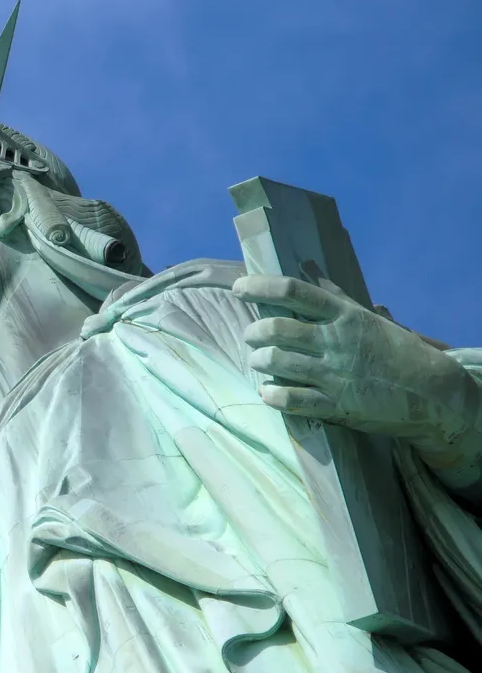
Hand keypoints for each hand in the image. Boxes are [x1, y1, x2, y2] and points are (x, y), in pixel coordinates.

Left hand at [232, 274, 478, 461]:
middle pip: (277, 329)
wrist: (432, 391)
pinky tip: (268, 393)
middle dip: (254, 332)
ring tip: (258, 362)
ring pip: (277, 362)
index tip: (239, 288)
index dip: (260, 287)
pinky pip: (291, 399)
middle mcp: (335, 341)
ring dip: (258, 361)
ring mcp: (335, 374)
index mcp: (343, 316)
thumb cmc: (394, 350)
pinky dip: (272, 395)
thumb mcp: (365, 318)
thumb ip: (334, 295)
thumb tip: (308, 268)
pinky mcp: (336, 405)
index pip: (294, 292)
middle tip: (251, 336)